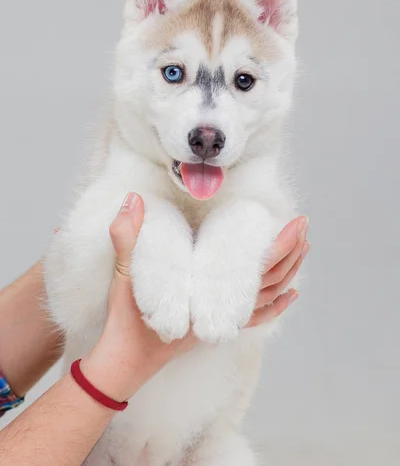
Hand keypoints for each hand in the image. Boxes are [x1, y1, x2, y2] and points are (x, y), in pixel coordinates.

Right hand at [81, 194, 308, 401]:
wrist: (125, 364)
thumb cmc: (127, 324)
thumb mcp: (124, 275)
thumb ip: (127, 237)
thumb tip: (132, 200)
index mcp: (212, 295)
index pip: (258, 267)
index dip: (282, 244)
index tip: (297, 222)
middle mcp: (225, 311)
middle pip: (271, 280)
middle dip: (291, 251)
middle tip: (303, 225)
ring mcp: (224, 321)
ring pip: (268, 297)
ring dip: (288, 272)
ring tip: (302, 249)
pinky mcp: (217, 327)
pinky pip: (256, 317)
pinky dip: (277, 306)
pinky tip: (289, 297)